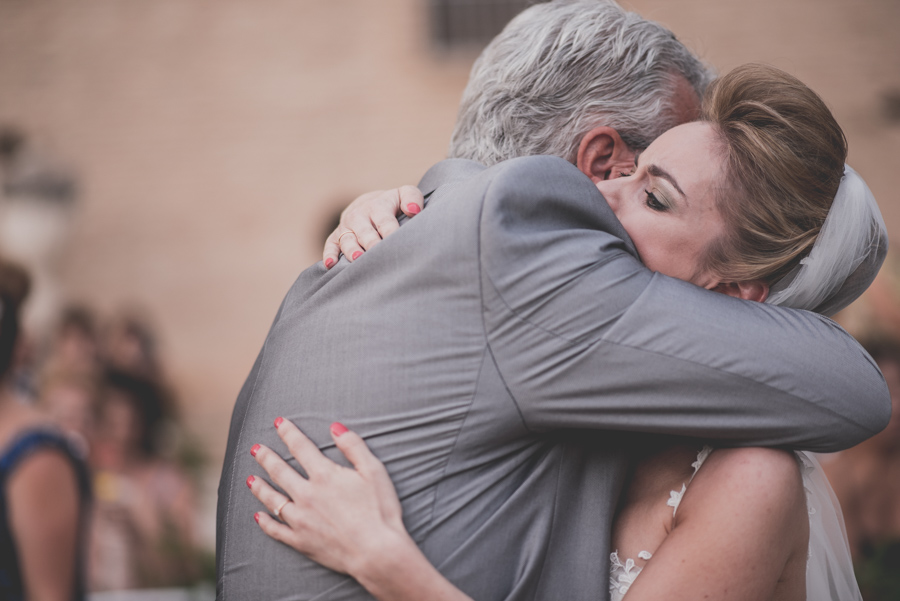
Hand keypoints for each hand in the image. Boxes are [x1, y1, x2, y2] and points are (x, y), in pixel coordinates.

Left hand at [247, 419, 409, 576]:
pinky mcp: (300, 541)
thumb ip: (353, 446)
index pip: (300, 447)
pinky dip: (265, 522)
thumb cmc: (380, 511)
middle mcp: (307, 495)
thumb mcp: (374, 471)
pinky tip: (258, 516)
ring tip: (250, 479)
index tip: (278, 422)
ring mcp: (301, 520)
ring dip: (259, 487)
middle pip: (280, 471)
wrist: (377, 553)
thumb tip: (335, 427)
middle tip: (255, 448)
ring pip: (272, 499)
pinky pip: (276, 530)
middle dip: (266, 457)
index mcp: (324, 475)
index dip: (288, 432)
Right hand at [323, 186, 424, 268]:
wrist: (368, 203)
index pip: (385, 221)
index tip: (397, 242)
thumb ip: (412, 198)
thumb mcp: (404, 194)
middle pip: (365, 232)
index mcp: (377, 206)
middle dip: (371, 243)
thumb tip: (414, 210)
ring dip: (352, 250)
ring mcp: (346, 227)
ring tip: (358, 259)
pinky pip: (330, 245)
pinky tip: (330, 265)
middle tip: (378, 254)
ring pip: (347, 240)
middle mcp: (359, 216)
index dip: (391, 232)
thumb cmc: (392, 204)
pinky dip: (329, 254)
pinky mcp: (335, 237)